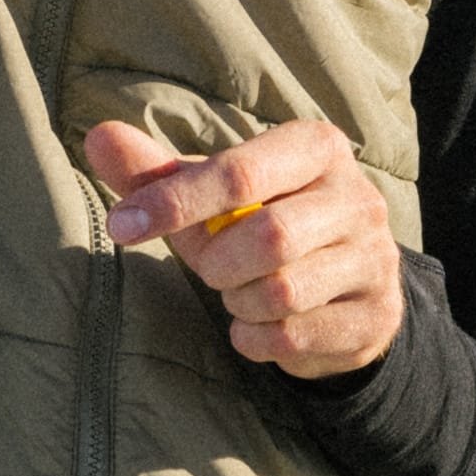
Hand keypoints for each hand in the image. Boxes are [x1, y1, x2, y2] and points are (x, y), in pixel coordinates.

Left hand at [82, 117, 405, 380]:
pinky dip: (256, 338)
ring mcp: (375, 258)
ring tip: (240, 291)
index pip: (239, 173)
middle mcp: (357, 197)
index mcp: (316, 148)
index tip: (121, 226)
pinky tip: (258, 324)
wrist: (341, 290)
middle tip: (211, 268)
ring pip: (283, 292)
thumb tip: (99, 137)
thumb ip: (156, 172)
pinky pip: (295, 337)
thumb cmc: (259, 225)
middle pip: (268, 237)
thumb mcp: (210, 196)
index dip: (173, 203)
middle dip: (218, 262)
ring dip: (238, 302)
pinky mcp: (376, 316)